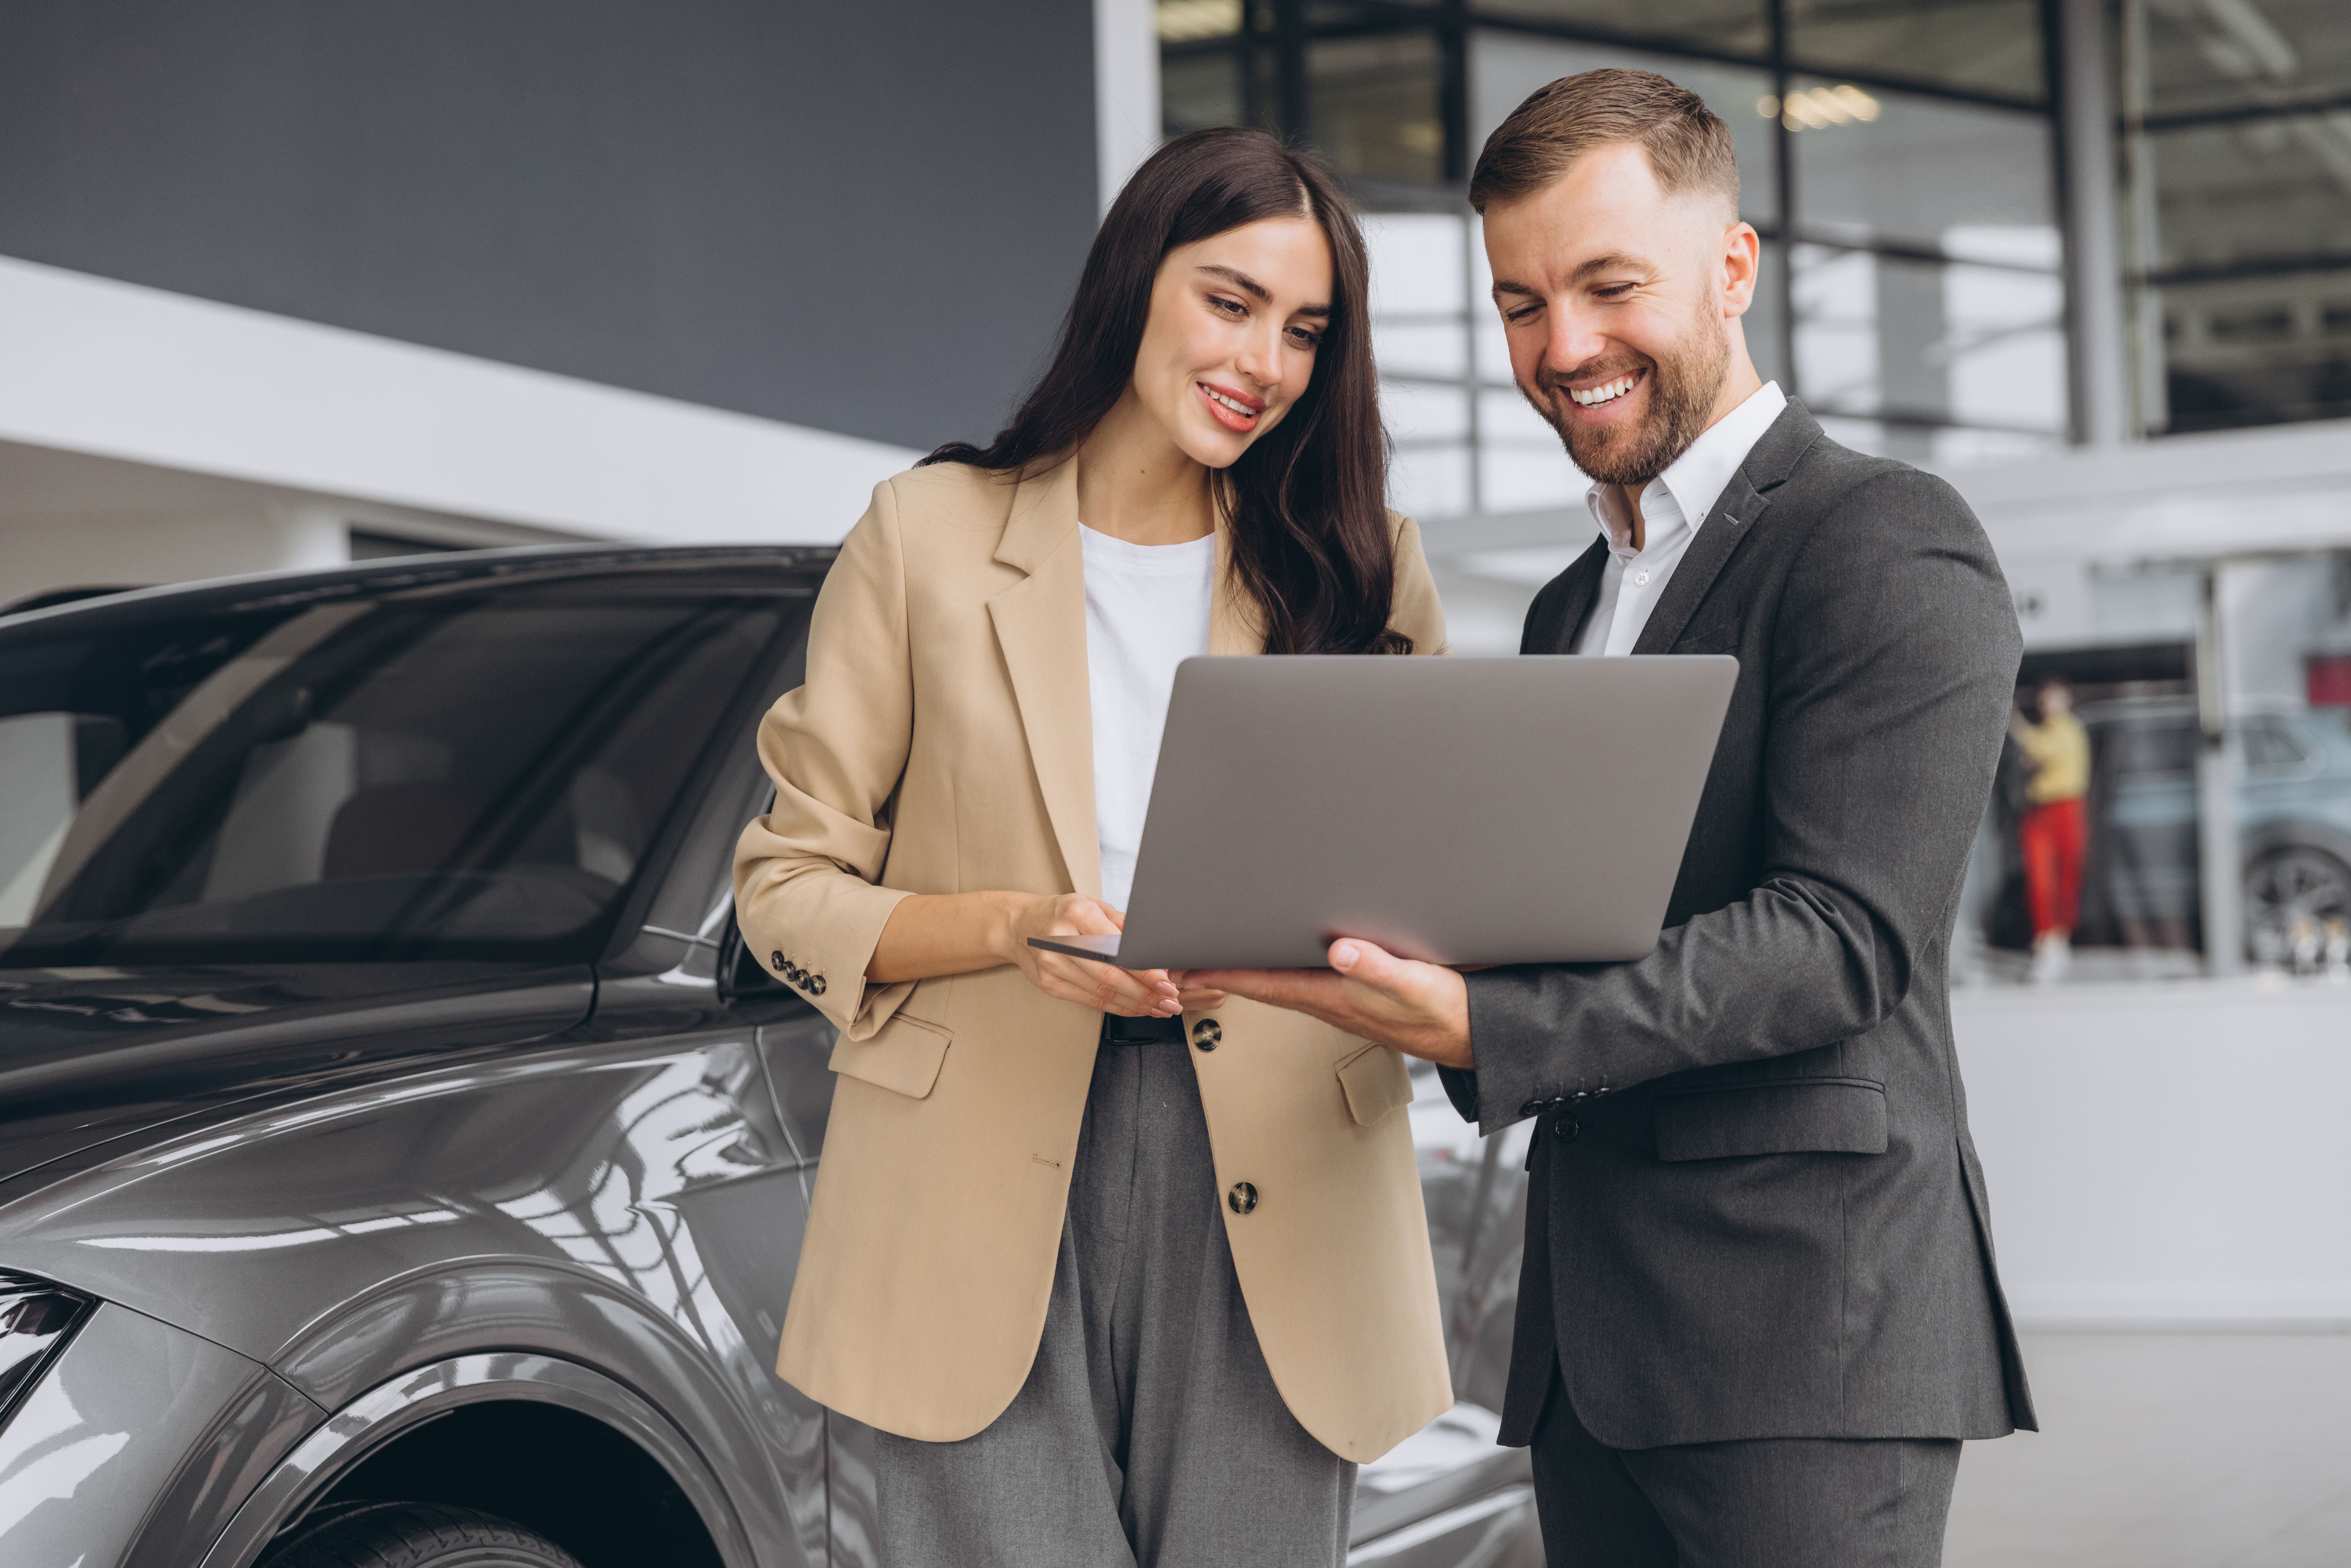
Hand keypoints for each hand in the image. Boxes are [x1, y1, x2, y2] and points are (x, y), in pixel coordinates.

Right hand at [1000, 895, 1215, 1016]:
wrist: (1019, 926)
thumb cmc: (1061, 913)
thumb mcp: (1092, 905)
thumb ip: (1121, 924)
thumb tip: (1154, 945)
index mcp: (1077, 914)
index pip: (1116, 949)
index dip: (1143, 970)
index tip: (1165, 982)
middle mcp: (1062, 941)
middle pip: (1110, 976)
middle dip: (1145, 993)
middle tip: (1170, 1002)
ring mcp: (1053, 966)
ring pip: (1102, 993)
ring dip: (1135, 1004)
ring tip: (1159, 1008)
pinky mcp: (1050, 985)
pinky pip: (1090, 1001)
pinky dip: (1117, 1008)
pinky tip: (1135, 1009)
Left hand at [1180, 938, 1472, 1068]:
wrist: (1478, 1035)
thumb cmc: (1449, 1013)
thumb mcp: (1419, 986)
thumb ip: (1380, 969)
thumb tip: (1339, 950)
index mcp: (1338, 996)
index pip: (1266, 983)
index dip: (1222, 974)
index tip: (1184, 966)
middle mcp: (1332, 1000)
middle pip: (1264, 981)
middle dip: (1223, 969)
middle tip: (1184, 957)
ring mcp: (1342, 999)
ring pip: (1282, 980)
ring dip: (1249, 968)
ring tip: (1217, 954)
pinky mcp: (1357, 994)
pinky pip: (1305, 979)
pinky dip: (1281, 966)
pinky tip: (1277, 955)